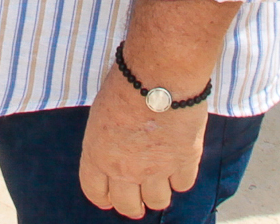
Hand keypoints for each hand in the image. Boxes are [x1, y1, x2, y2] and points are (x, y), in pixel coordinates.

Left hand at [79, 63, 209, 217]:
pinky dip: (181, 177)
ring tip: (160, 181)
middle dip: (132, 206)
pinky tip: (179, 163)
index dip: (104, 198)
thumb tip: (116, 150)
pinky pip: (183, 185)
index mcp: (98, 154)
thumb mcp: (102, 112)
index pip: (95, 192)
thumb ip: (107, 140)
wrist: (159, 73)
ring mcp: (155, 169)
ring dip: (158, 194)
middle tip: (138, 202)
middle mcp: (124, 168)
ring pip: (158, 202)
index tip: (110, 199)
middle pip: (127, 206)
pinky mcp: (184, 162)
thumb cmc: (127, 82)